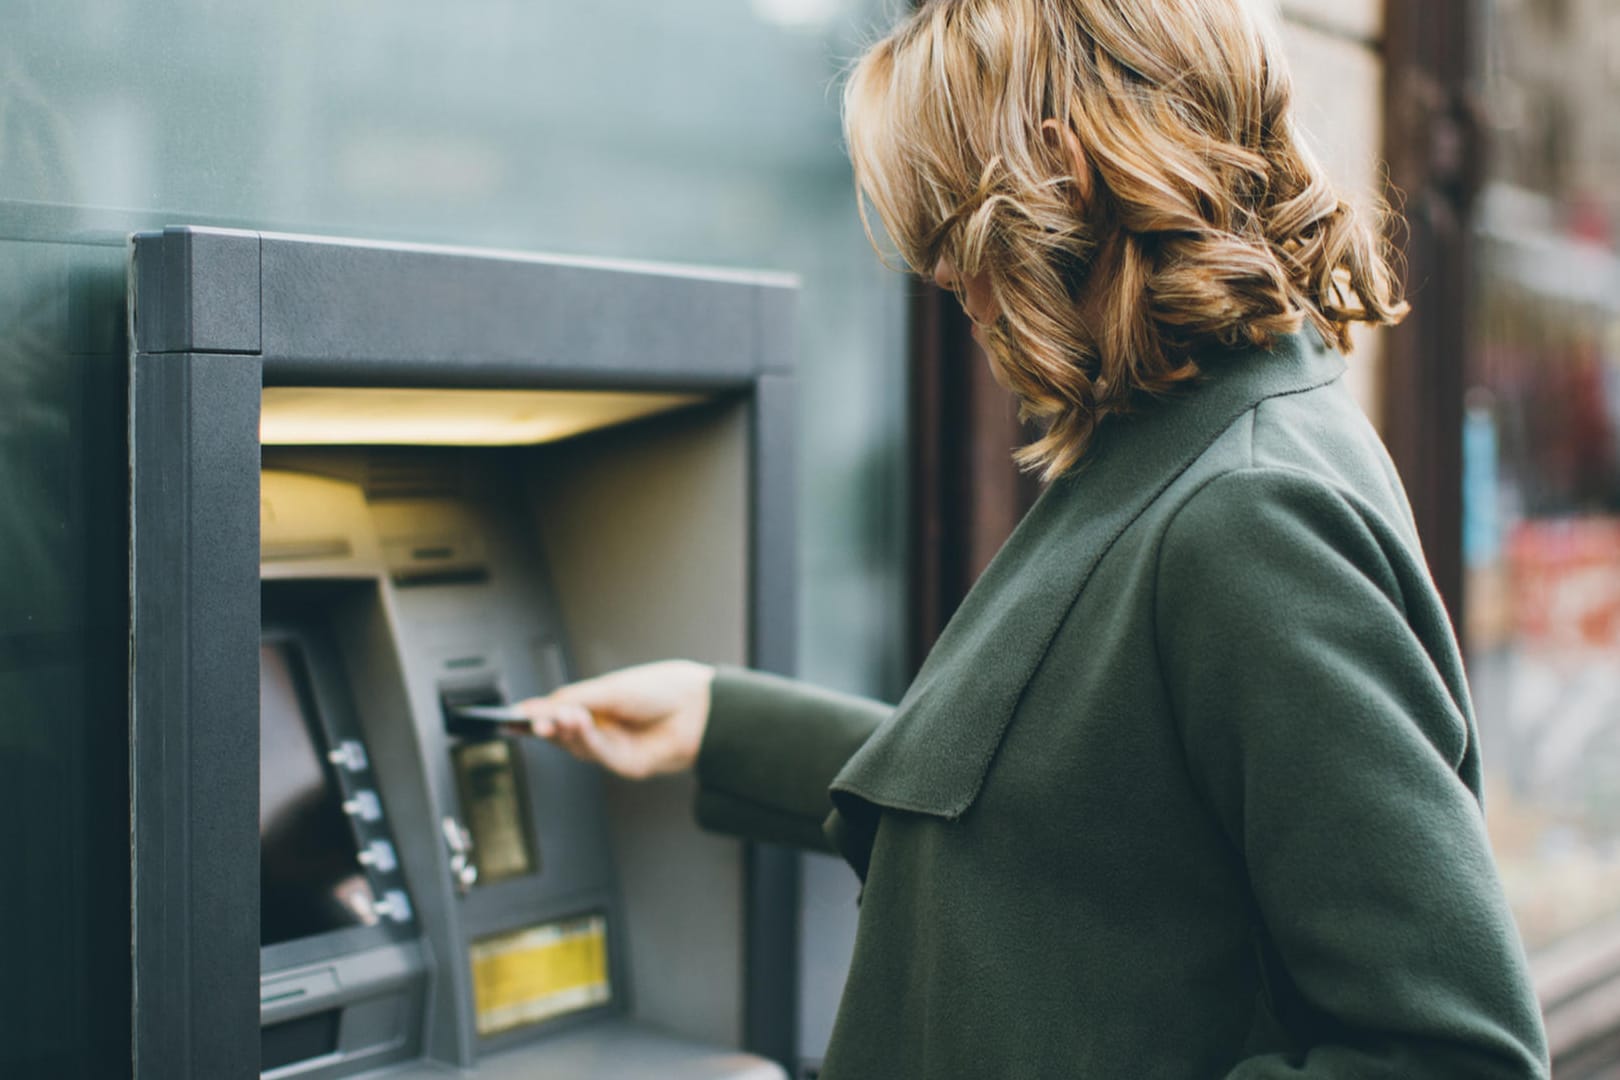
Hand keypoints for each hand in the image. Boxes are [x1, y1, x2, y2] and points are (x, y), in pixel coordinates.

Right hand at [516, 660, 714, 779]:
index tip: (512, 716)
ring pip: (578, 746)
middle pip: (565, 733)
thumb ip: (575, 700)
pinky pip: (599, 755)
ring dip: (566, 731)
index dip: (536, 717)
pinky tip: (580, 725)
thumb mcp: (610, 689)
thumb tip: (540, 707)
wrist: (701, 707)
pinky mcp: (627, 765)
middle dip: (546, 726)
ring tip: (560, 717)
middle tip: (532, 720)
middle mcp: (607, 727)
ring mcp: (616, 748)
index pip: (561, 712)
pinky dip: (585, 740)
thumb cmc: (663, 690)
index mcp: (601, 705)